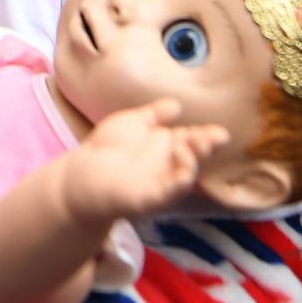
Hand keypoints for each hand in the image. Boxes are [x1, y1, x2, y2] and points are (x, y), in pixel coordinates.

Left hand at [61, 98, 226, 222]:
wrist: (81, 174)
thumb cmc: (106, 149)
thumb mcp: (133, 123)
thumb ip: (154, 114)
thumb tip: (177, 105)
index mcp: (167, 147)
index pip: (194, 139)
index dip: (209, 136)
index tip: (221, 133)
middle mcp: (168, 165)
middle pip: (196, 156)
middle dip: (207, 146)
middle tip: (212, 137)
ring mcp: (161, 183)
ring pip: (187, 174)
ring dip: (194, 160)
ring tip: (185, 143)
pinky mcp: (150, 197)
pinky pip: (172, 190)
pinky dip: (181, 179)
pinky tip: (180, 163)